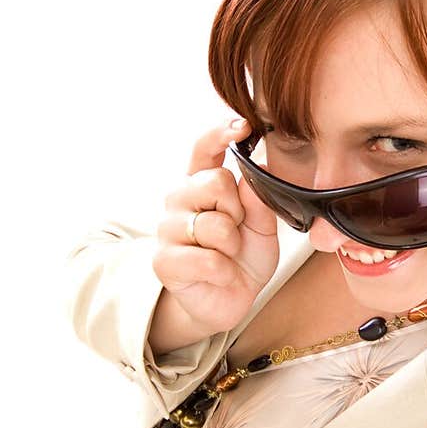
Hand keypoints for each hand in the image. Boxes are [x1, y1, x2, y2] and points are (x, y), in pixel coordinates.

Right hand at [152, 117, 278, 335]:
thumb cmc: (242, 257)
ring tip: (227, 256)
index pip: (203, 149)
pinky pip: (208, 259)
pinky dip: (225, 271)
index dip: (220, 134)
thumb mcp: (262, 226)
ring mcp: (168, 230)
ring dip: (232, 246)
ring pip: (214, 225)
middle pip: (215, 181)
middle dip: (237, 210)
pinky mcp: (164, 261)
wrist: (228, 300)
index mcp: (201, 185)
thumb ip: (258, 198)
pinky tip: (221, 275)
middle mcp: (179, 200)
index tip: (243, 126)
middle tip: (236, 231)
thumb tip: (260, 164)